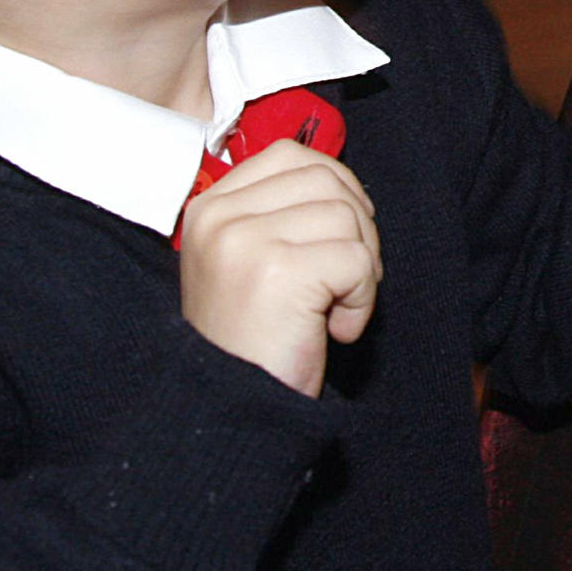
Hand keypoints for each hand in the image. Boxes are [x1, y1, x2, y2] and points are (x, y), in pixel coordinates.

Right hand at [178, 139, 382, 397]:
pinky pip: (354, 259)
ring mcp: (243, 241)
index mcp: (209, 208)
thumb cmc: (255, 342)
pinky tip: (335, 329)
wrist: (231, 414)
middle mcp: (219, 218)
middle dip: (357, 227)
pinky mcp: (276, 271)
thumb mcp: (252, 262)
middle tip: (345, 281)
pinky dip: (362, 298)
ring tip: (335, 309)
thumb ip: (283, 214)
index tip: (339, 236)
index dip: (334, 189)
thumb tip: (345, 184)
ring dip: (362, 267)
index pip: (290, 156)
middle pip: (326, 179)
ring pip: (346, 216)